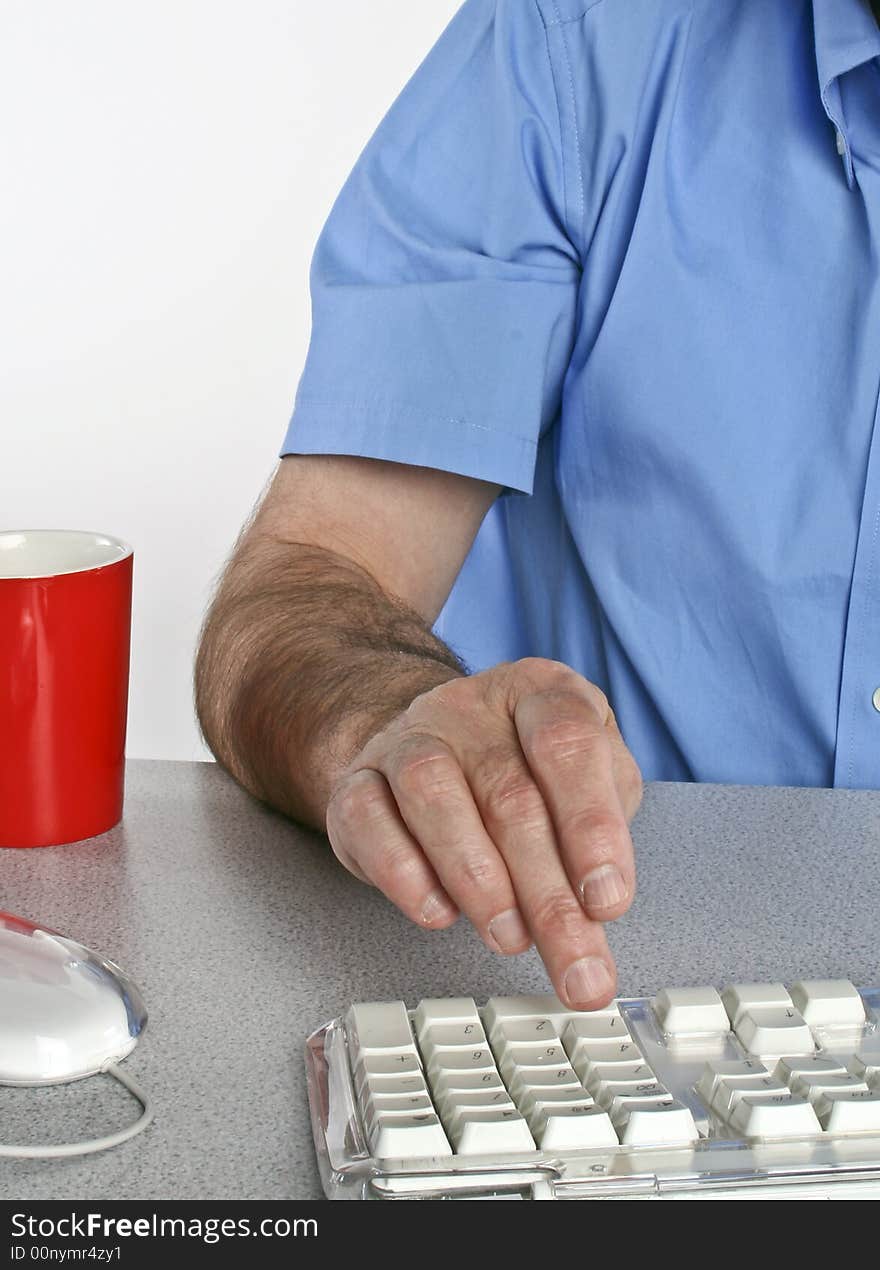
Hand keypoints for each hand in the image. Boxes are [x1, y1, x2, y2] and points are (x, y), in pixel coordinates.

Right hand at [325, 658, 642, 1008]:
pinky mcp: (358, 780)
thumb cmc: (524, 766)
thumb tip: (602, 905)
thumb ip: (604, 832)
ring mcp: (408, 736)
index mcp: (540, 692)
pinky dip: (403, 874)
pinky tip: (439, 911)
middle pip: (508, 794)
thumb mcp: (589, 778)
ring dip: (476, 879)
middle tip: (573, 961)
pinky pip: (367, 818)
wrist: (434, 741)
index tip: (608, 900)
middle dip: (547, 894)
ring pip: (431, 794)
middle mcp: (471, 705)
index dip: (592, 827)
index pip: (568, 744)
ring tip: (509, 935)